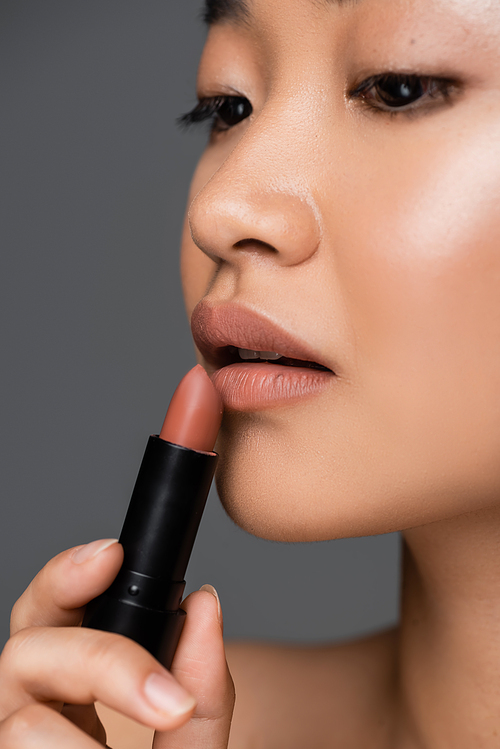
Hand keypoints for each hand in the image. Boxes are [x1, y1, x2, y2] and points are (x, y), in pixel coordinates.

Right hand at [0, 540, 234, 746]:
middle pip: (23, 651)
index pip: (52, 612)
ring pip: (20, 721)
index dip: (68, 574)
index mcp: (71, 688)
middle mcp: (37, 712)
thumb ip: (205, 690)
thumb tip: (204, 605)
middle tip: (170, 703)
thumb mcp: (193, 740)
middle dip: (98, 659)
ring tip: (159, 735)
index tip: (111, 554)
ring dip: (89, 739)